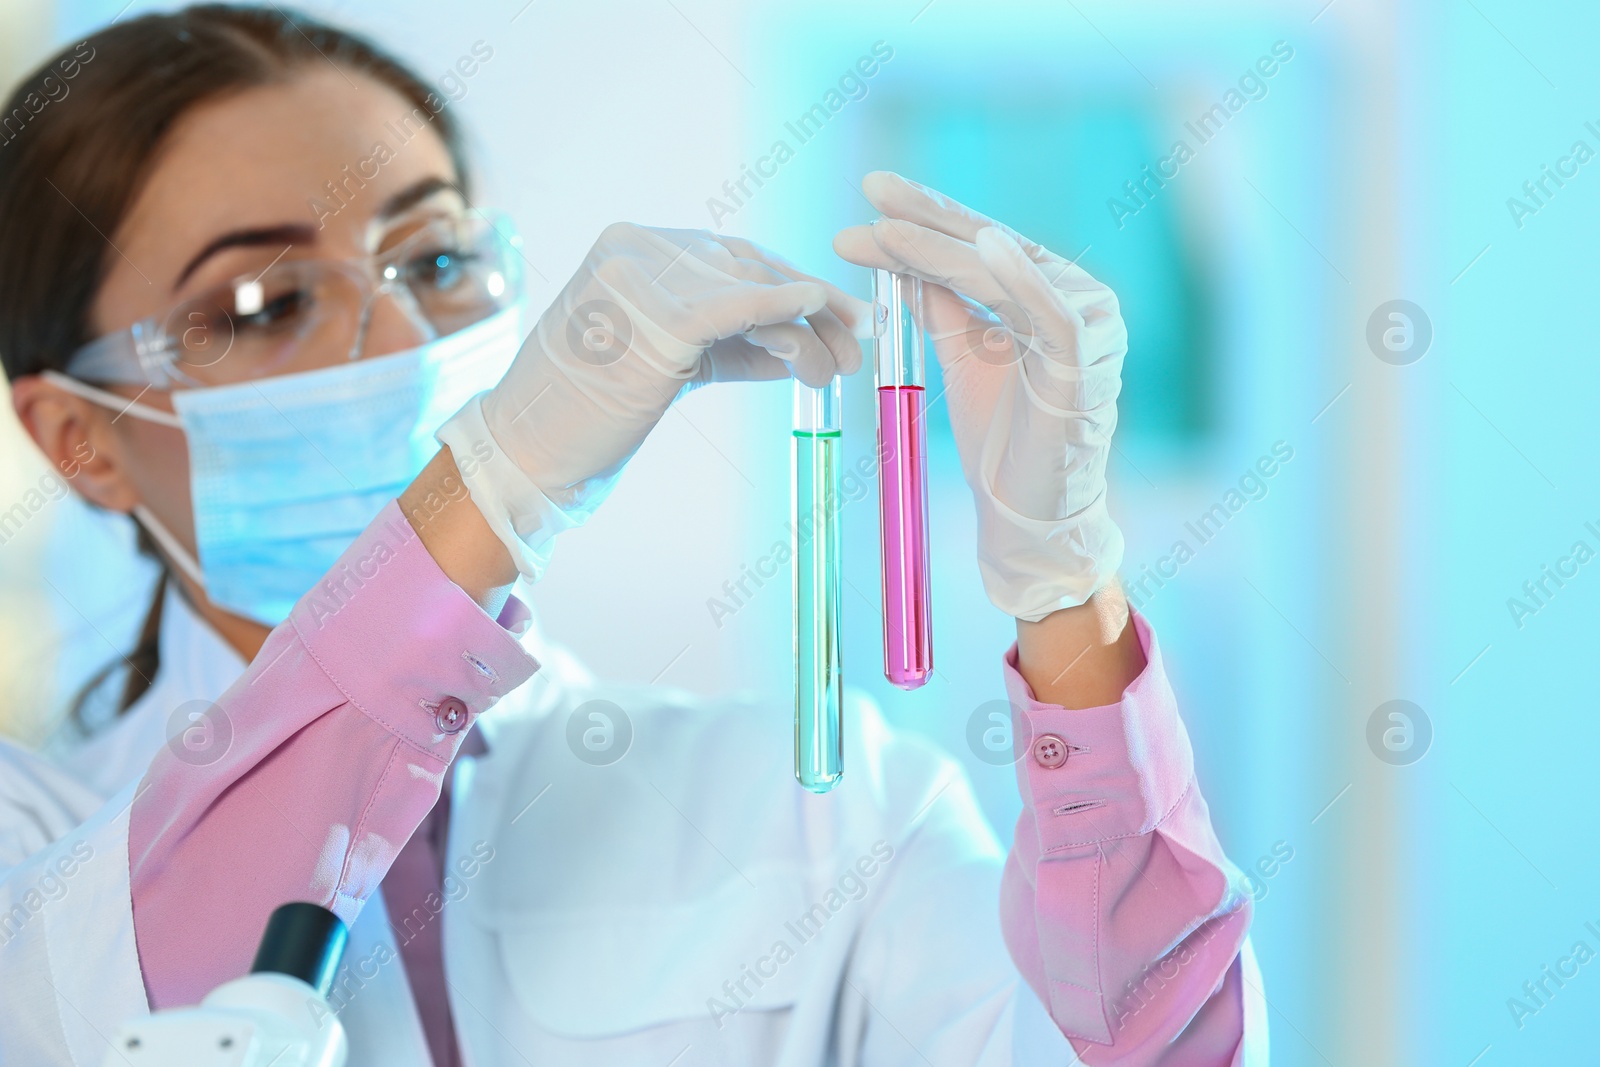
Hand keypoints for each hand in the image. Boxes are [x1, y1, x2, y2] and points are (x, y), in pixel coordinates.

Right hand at [439, 222, 868, 577]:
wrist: (526, 455)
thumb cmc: (586, 417)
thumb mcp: (666, 363)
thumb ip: (728, 344)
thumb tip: (800, 346)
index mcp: (631, 247)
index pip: (733, 258)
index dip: (792, 287)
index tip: (838, 315)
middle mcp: (635, 248)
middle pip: (750, 267)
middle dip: (811, 307)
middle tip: (856, 344)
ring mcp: (639, 277)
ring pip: (750, 290)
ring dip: (806, 329)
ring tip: (835, 370)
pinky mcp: (652, 319)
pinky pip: (736, 309)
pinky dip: (783, 312)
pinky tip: (818, 318)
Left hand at [834, 172, 1125, 621]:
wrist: (1028, 512)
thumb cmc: (1003, 440)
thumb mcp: (964, 356)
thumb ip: (942, 304)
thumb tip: (900, 258)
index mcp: (1049, 293)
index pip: (980, 243)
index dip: (927, 216)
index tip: (872, 194)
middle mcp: (1078, 298)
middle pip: (990, 246)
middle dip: (926, 216)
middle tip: (870, 186)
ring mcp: (1088, 326)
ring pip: (1004, 273)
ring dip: (942, 245)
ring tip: (884, 226)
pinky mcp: (1086, 361)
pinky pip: (1050, 310)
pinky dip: (1016, 274)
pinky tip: (979, 242)